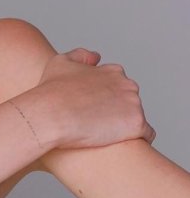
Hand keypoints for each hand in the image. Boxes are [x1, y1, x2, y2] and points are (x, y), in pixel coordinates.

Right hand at [32, 47, 154, 148]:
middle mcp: (127, 85)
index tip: (92, 107)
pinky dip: (136, 138)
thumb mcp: (60, 62)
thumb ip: (80, 55)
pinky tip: (119, 142)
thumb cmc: (51, 91)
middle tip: (97, 122)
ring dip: (124, 125)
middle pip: (131, 100)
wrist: (50, 115)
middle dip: (118, 110)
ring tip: (104, 134)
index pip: (120, 85)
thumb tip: (96, 57)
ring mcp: (134, 104)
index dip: (106, 97)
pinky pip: (147, 134)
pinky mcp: (137, 124)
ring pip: (136, 117)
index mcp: (113, 71)